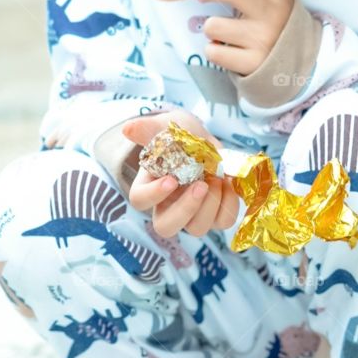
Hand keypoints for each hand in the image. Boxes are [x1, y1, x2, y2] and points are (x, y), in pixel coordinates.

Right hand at [120, 109, 240, 238]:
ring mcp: (192, 215)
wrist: (204, 141)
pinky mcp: (215, 216)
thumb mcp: (164, 128)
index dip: (154, 195)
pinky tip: (229, 182)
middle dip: (186, 209)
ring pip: (197, 229)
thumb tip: (128, 129)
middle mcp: (168, 206)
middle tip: (201, 185)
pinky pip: (223, 222)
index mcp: (149, 187)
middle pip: (166, 227)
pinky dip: (229, 203)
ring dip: (210, 206)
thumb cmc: (179, 137)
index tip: (171, 179)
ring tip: (217, 178)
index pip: (140, 200)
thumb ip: (148, 129)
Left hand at [194, 0, 293, 75]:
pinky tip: (225, 50)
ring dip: (211, 28)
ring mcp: (262, 41)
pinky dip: (213, 50)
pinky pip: (214, 51)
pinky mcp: (252, 63)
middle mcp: (271, 17)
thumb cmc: (271, 27)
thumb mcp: (273, 2)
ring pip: (214, 25)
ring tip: (222, 32)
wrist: (290, 67)